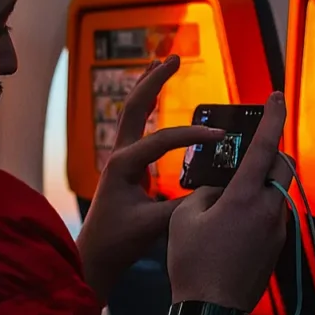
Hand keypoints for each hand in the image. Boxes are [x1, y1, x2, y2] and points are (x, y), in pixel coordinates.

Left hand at [78, 55, 225, 303]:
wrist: (95, 257)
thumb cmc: (119, 242)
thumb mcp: (154, 225)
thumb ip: (184, 207)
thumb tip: (215, 191)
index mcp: (123, 165)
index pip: (162, 139)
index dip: (191, 134)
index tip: (219, 133)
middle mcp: (118, 155)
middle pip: (135, 107)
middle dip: (154, 81)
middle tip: (174, 57)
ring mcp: (120, 158)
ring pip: (132, 113)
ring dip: (148, 88)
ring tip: (163, 64)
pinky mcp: (125, 166)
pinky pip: (138, 128)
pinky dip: (147, 108)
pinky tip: (155, 100)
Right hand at [167, 92, 292, 312]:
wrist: (210, 311)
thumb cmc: (192, 263)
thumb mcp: (185, 216)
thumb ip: (205, 192)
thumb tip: (220, 191)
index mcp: (246, 196)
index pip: (266, 145)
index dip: (273, 116)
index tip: (277, 95)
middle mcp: (269, 209)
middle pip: (280, 167)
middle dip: (268, 153)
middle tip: (246, 152)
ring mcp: (277, 230)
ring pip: (276, 192)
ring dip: (259, 185)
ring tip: (229, 196)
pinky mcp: (277, 247)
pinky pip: (271, 215)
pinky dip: (257, 207)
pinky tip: (232, 222)